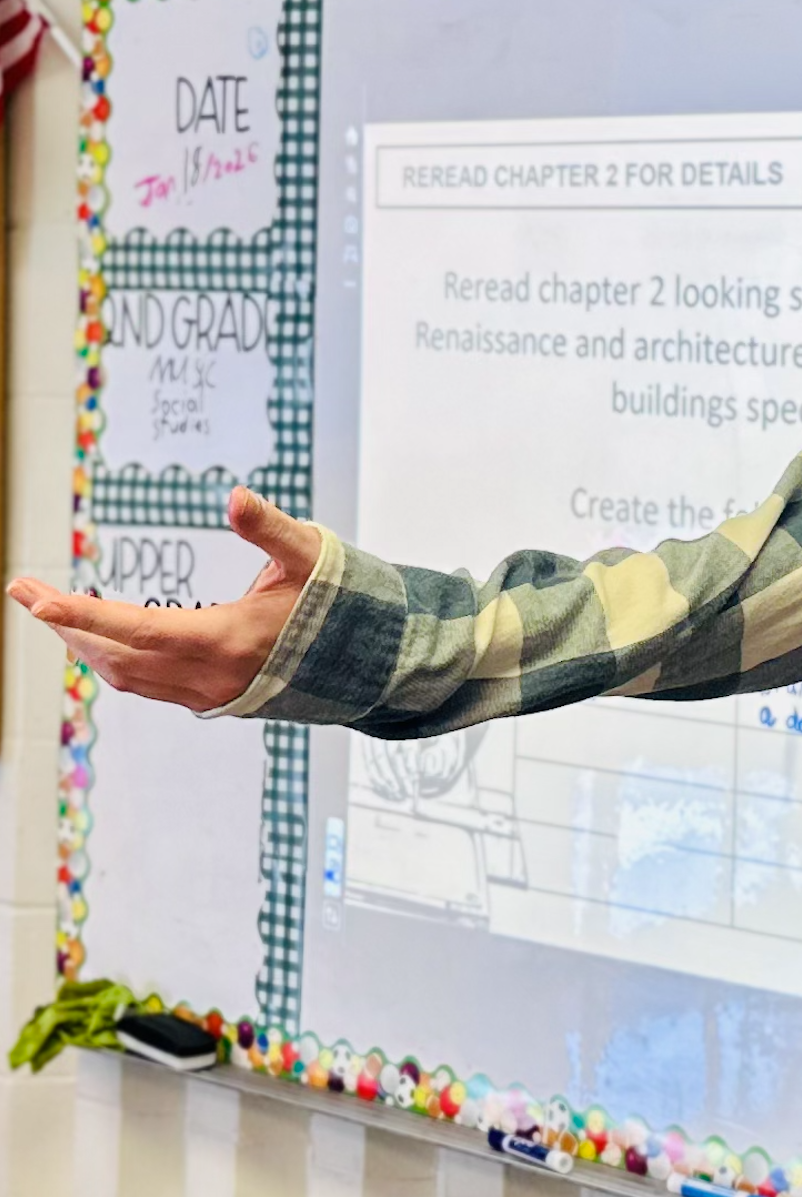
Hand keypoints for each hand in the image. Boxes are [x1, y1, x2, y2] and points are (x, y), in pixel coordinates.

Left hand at [7, 487, 319, 712]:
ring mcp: (214, 694)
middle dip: (68, 626)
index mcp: (229, 639)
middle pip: (116, 657)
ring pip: (128, 678)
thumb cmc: (342, 604)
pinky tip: (110, 640)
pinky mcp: (219, 700)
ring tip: (59, 615)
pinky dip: (118, 661)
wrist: (373, 660)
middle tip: (28, 593)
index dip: (81, 615)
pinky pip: (150, 686)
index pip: (136, 629)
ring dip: (88, 646)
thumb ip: (269, 527)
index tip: (35, 597)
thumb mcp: (309, 556)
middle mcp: (213, 675)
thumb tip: (234, 496)